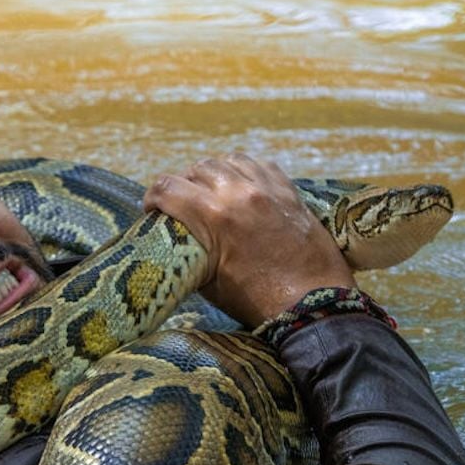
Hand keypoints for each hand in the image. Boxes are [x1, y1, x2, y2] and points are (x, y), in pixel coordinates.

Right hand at [142, 153, 355, 326]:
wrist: (312, 304)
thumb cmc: (256, 301)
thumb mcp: (208, 281)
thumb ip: (189, 250)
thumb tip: (178, 239)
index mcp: (214, 217)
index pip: (168, 188)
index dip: (152, 197)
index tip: (152, 209)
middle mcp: (238, 193)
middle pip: (196, 169)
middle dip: (182, 185)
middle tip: (181, 204)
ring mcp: (266, 188)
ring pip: (227, 160)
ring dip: (212, 173)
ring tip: (210, 191)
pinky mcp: (288, 191)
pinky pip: (259, 164)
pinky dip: (243, 170)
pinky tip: (241, 185)